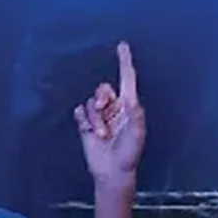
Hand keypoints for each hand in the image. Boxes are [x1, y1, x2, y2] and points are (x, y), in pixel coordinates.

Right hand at [74, 41, 146, 187]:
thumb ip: (134, 116)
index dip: (124, 62)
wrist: (113, 172)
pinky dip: (83, 120)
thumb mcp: (137, 135)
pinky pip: (80, 112)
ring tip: (103, 135)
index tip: (122, 46)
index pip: (126, 79)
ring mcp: (100, 116)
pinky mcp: (87, 125)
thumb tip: (130, 100)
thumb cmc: (129, 154)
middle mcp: (114, 108)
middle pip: (103, 88)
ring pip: (90, 103)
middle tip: (104, 110)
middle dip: (102, 98)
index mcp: (129, 106)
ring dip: (95, 119)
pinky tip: (90, 130)